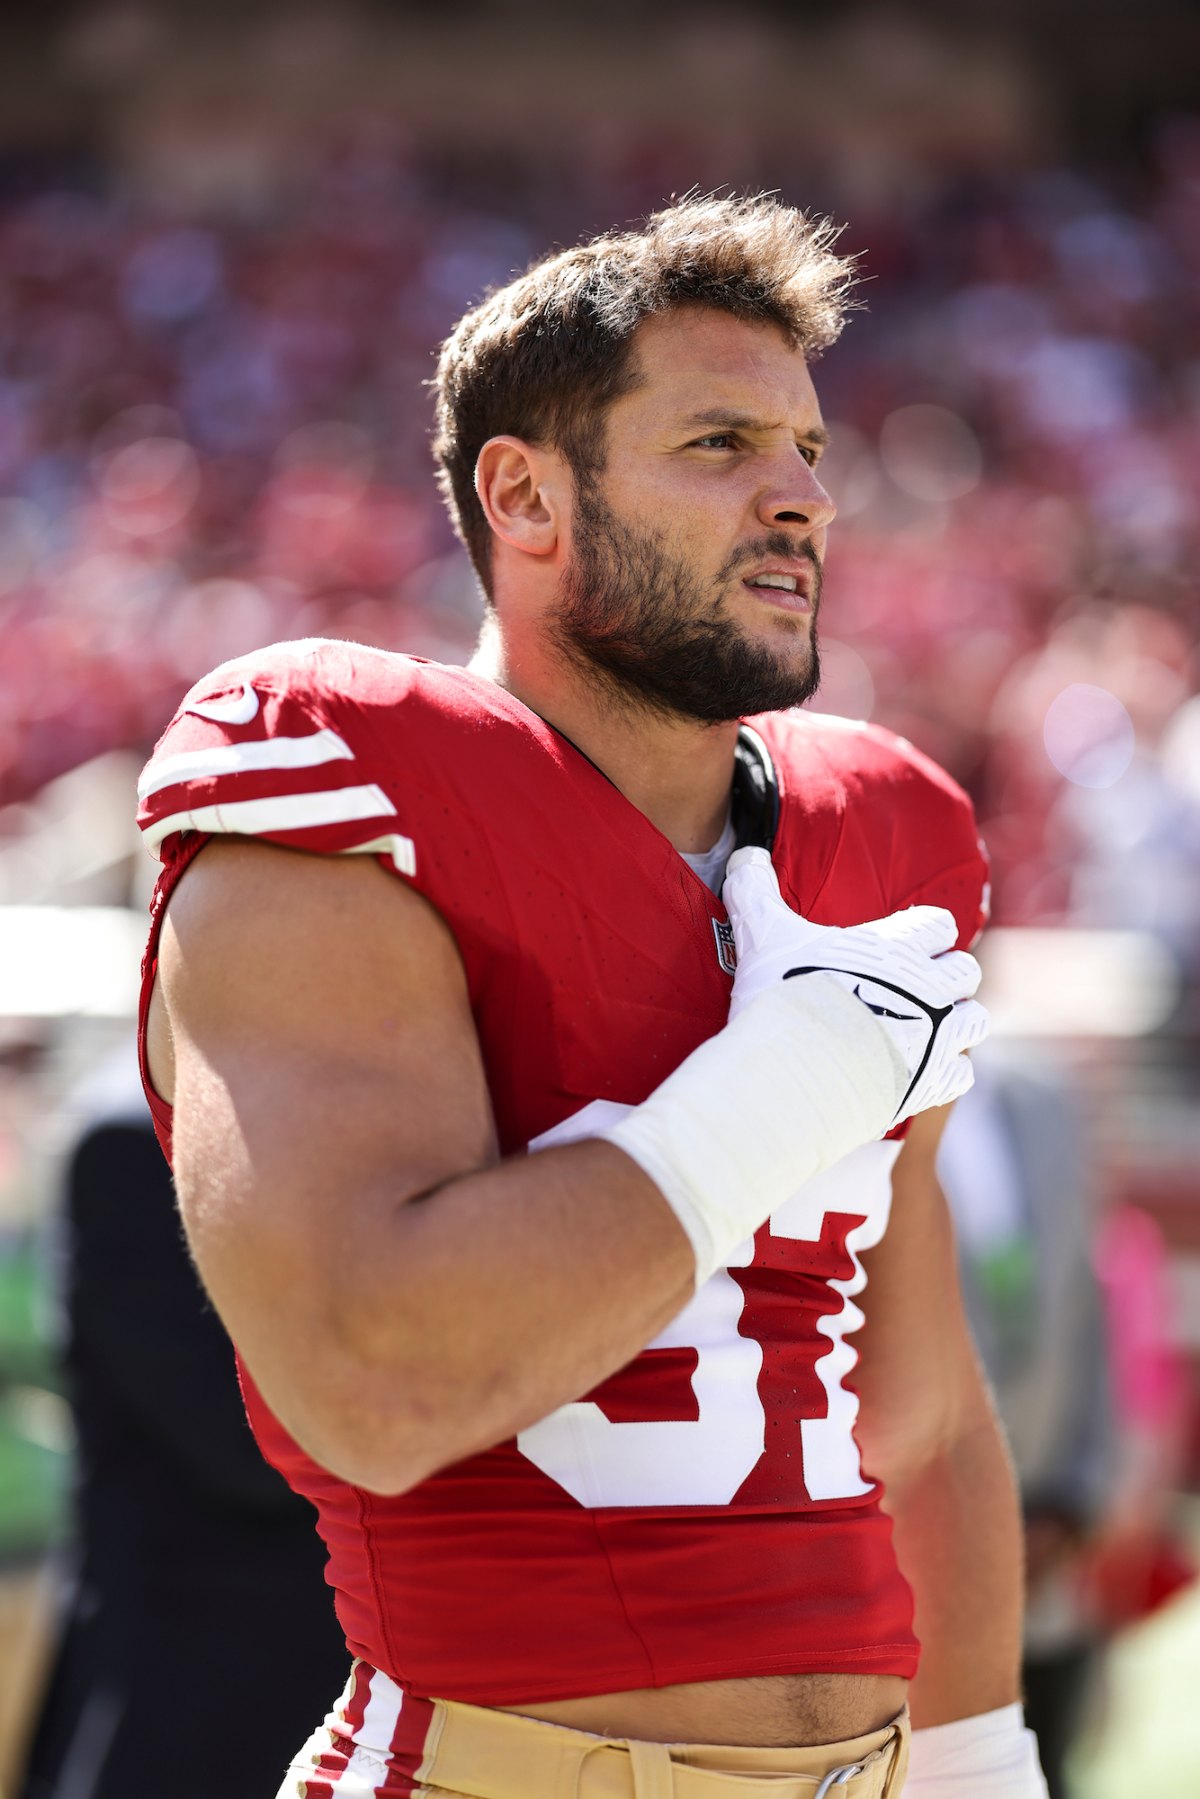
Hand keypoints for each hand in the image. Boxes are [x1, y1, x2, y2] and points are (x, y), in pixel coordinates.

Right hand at [722, 847, 987, 1124]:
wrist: (800, 1070)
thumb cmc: (785, 996)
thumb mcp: (765, 936)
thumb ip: (756, 893)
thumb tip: (744, 856)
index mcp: (899, 947)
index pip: (939, 924)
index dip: (925, 933)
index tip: (907, 943)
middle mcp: (930, 987)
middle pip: (966, 971)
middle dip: (947, 977)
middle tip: (917, 987)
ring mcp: (938, 1036)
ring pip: (975, 1020)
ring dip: (956, 1021)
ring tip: (929, 1028)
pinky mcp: (933, 1081)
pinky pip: (962, 1072)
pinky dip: (947, 1070)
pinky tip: (923, 1070)